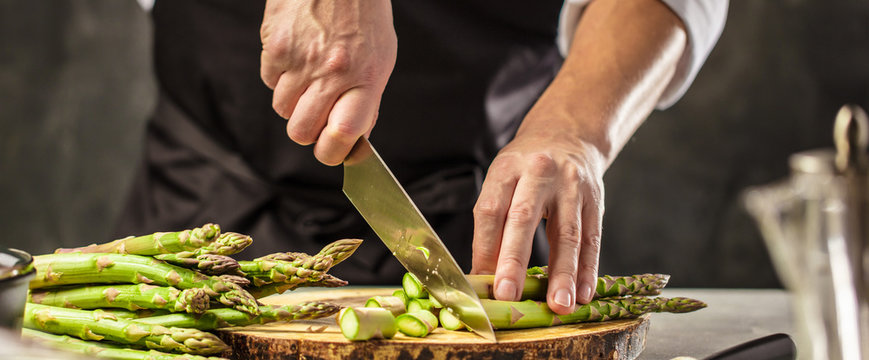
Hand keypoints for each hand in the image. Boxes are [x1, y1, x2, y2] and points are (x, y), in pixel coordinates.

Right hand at [260, 0, 396, 164]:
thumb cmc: (363, 15)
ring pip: (282, 110)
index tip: (331, 152)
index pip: (343, 133)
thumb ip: (367, 100)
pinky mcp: (275, 46)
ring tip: (308, 78)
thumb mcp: (381, 58)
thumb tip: (353, 140)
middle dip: (307, 132)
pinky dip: (278, 77)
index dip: (332, 152)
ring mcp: (300, 60)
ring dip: (292, 103)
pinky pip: (268, 81)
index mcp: (365, 78)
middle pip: (302, 131)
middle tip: (315, 118)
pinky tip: (295, 57)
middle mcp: (332, 72)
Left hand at [471, 121, 606, 315]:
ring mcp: (571, 186)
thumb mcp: (502, 181)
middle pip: (523, 219)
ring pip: (566, 234)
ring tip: (559, 305)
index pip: (490, 211)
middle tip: (508, 295)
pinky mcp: (596, 200)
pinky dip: (588, 269)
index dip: (483, 248)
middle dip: (514, 261)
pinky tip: (584, 293)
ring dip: (562, 274)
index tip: (480, 282)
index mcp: (506, 168)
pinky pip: (592, 239)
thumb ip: (492, 224)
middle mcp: (538, 172)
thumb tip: (483, 276)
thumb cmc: (525, 167)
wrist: (567, 134)